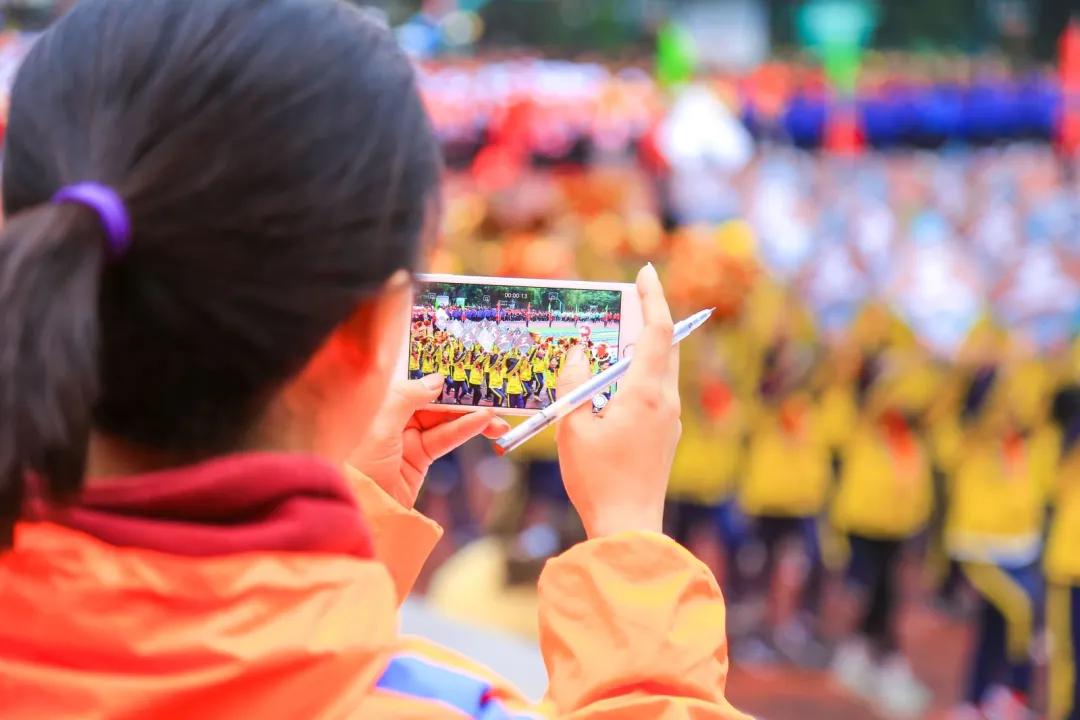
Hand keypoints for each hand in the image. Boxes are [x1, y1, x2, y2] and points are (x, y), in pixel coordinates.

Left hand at [349, 374, 510, 507]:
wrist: (361, 510)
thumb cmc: (361, 466)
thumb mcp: (381, 426)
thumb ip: (407, 399)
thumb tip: (436, 380)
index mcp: (382, 405)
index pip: (418, 386)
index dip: (443, 380)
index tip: (467, 374)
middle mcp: (396, 418)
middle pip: (436, 403)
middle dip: (464, 400)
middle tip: (491, 396)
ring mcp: (408, 440)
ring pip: (445, 422)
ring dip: (472, 418)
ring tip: (497, 419)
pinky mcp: (419, 459)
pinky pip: (445, 439)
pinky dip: (465, 431)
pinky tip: (482, 424)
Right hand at [556, 264, 680, 537]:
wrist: (628, 528)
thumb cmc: (597, 479)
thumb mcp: (572, 428)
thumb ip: (574, 384)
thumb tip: (578, 353)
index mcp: (646, 394)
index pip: (658, 332)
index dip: (653, 298)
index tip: (646, 273)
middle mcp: (666, 402)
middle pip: (666, 347)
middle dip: (649, 317)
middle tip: (628, 298)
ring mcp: (669, 421)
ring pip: (662, 370)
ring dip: (643, 348)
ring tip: (616, 338)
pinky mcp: (665, 437)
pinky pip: (656, 392)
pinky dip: (639, 374)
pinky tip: (615, 383)